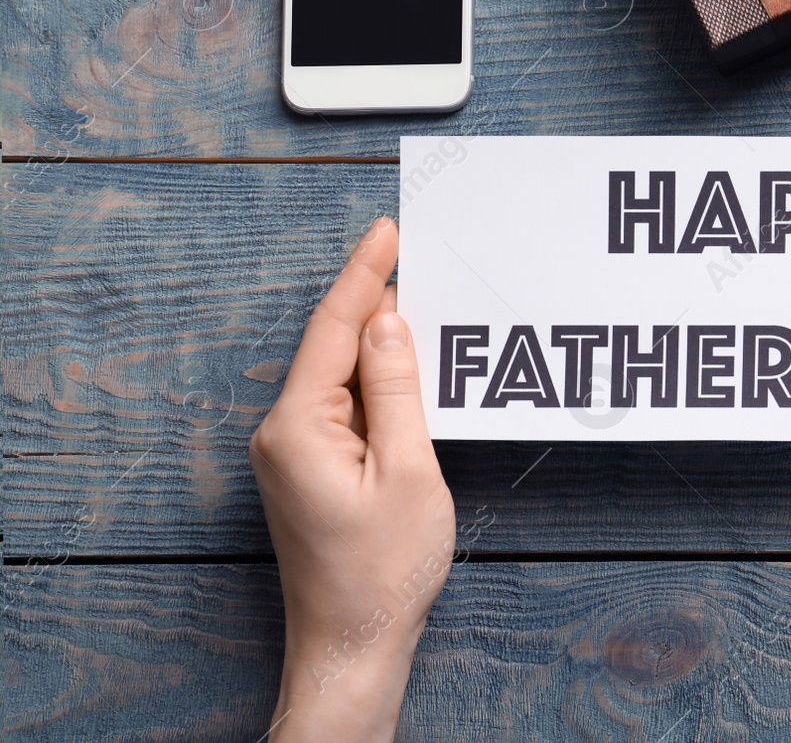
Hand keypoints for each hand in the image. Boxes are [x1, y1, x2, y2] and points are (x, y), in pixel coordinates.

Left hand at [249, 217, 455, 741]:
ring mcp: (292, 452)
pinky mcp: (309, 468)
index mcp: (297, 427)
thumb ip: (396, 390)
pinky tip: (408, 366)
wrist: (352, 645)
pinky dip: (377, 380)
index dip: (364, 274)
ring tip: (424, 300)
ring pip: (341, 374)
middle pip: (334, 345)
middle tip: (417, 251)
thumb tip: (388, 322)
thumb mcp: (408, 471)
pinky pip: (344, 404)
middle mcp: (282, 432)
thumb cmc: (382, 572)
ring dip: (380, 339)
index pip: (334, 328)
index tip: (388, 229)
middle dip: (375, 297)